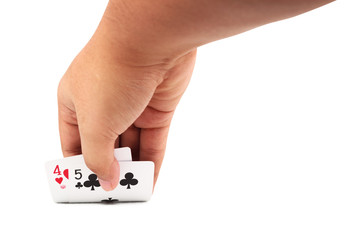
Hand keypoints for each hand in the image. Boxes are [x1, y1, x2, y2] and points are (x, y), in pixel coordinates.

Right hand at [58, 36, 195, 190]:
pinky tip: (150, 180)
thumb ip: (97, 157)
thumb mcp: (95, 124)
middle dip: (109, 168)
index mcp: (75, 102)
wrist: (151, 44)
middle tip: (115, 192)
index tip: (88, 188)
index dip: (79, 166)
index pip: (73, 142)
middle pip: (105, 145)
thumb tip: (105, 180)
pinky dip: (152, 160)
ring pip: (132, 144)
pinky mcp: (157, 108)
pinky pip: (153, 140)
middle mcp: (103, 103)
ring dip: (133, 168)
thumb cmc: (111, 74)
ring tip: (135, 192)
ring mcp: (132, 106)